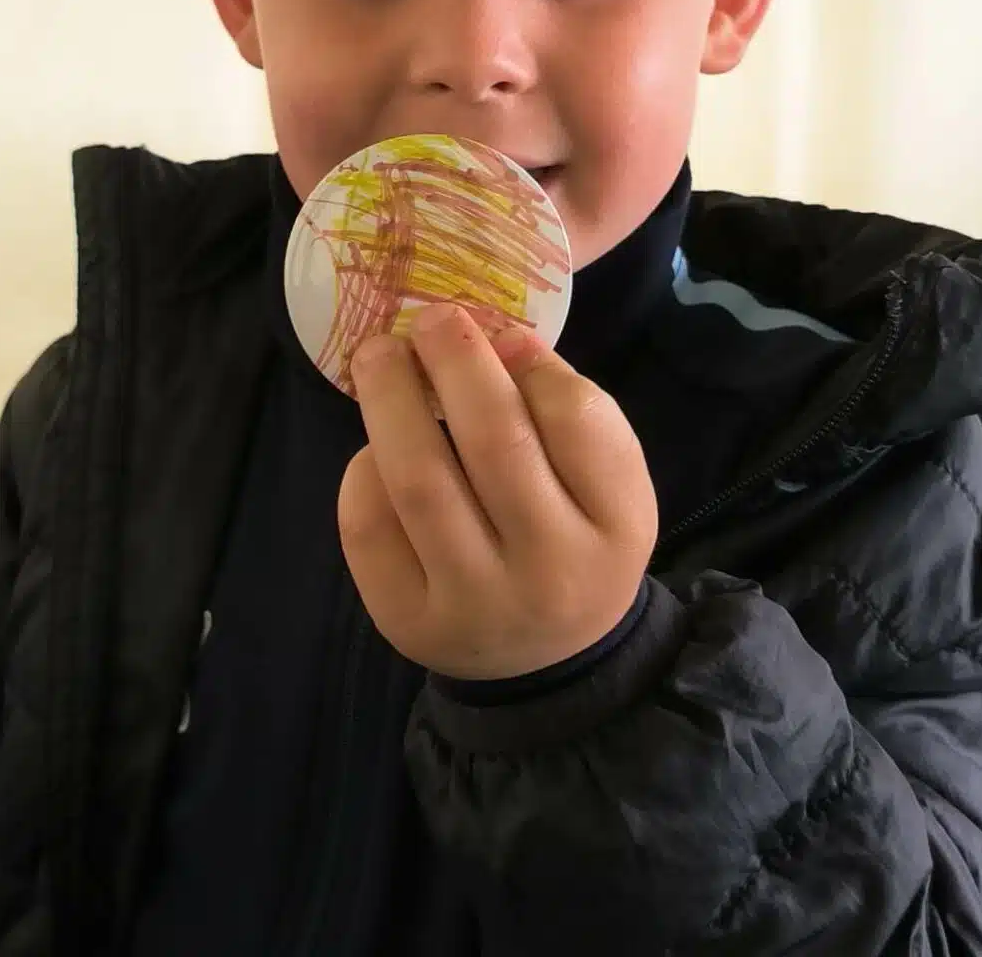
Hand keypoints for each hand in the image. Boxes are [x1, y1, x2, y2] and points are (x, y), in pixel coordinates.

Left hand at [337, 303, 658, 680]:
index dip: (531, 363)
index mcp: (616, 527)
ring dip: (390, 401)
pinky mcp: (406, 622)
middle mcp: (550, 572)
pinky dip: (365, 470)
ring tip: (379, 356)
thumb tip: (497, 337)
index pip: (577, 422)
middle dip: (454, 363)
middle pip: (495, 444)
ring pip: (420, 483)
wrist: (545, 661)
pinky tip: (376, 448)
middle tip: (429, 319)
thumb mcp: (603, 479)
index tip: (497, 333)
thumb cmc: (574, 539)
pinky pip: (371, 526)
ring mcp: (473, 603)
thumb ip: (566, 408)